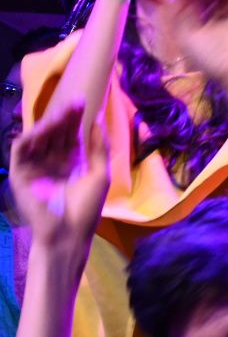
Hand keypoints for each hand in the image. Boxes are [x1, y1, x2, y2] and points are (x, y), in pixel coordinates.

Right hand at [10, 97, 108, 254]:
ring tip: (61, 115)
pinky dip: (28, 139)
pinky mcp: (19, 175)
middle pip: (55, 133)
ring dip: (48, 125)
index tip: (84, 102)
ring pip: (38, 139)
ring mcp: (35, 167)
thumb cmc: (86, 208)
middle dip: (64, 117)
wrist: (69, 234)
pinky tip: (41, 131)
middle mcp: (52, 161)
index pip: (71, 134)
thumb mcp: (99, 174)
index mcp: (70, 161)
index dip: (76, 118)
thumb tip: (98, 121)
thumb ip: (97, 148)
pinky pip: (20, 151)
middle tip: (74, 103)